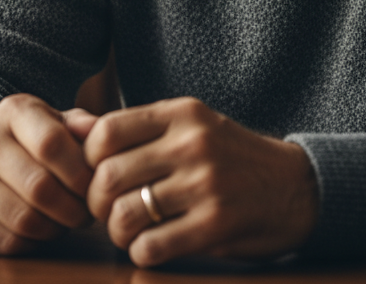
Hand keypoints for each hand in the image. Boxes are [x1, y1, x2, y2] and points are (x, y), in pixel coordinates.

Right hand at [0, 93, 98, 253]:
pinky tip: (42, 230)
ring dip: (55, 228)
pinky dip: (32, 243)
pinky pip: (5, 241)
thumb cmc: (35, 139)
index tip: (96, 186)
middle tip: (87, 213)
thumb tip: (99, 131)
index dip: (80, 172)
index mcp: (14, 110)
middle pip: (39, 186)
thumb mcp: (58, 121)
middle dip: (73, 208)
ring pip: (23, 219)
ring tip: (67, 221)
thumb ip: (81, 126)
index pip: (51, 143)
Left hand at [83, 97, 317, 266]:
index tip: (98, 176)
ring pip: (125, 215)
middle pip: (107, 176)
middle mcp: (192, 143)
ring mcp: (205, 183)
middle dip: (96, 204)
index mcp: (182, 113)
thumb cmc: (230, 156)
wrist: (295, 187)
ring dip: (117, 233)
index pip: (106, 131)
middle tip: (108, 212)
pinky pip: (151, 247)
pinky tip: (153, 246)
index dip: (88, 161)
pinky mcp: (217, 224)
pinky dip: (141, 253)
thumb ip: (135, 128)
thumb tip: (70, 128)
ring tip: (129, 232)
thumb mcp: (189, 126)